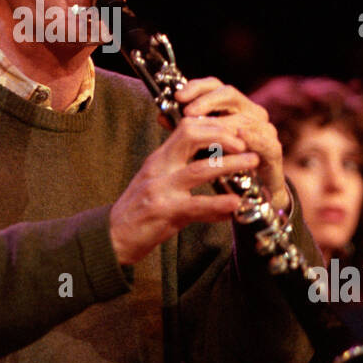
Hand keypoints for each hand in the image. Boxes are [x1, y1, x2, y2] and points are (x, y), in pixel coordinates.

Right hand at [109, 115, 259, 265]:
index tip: (235, 132)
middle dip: (223, 136)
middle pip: (191, 136)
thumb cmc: (137, 212)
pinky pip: (196, 205)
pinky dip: (218, 204)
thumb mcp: (160, 188)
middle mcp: (160, 168)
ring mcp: (161, 189)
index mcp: (159, 159)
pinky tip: (235, 204)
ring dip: (230, 164)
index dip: (213, 125)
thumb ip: (190, 184)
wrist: (111, 237)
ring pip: (200, 169)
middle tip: (245, 144)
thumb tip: (224, 190)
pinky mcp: (164, 212)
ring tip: (251, 163)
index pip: (186, 127)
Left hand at [175, 77, 286, 199]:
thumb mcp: (200, 144)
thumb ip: (185, 128)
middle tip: (188, 113)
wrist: (253, 195)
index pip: (215, 86)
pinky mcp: (273, 150)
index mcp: (233, 107)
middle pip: (229, 94)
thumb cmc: (225, 164)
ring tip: (207, 129)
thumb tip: (161, 116)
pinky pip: (263, 140)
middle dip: (207, 101)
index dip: (197, 87)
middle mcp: (250, 113)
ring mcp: (264, 129)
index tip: (178, 95)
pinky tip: (239, 134)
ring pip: (243, 117)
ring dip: (222, 122)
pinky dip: (251, 136)